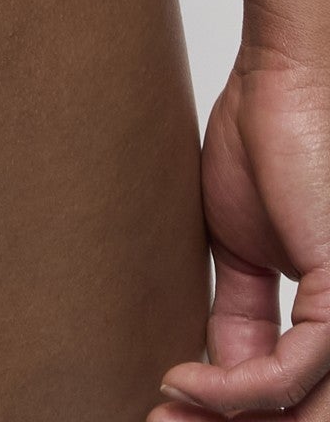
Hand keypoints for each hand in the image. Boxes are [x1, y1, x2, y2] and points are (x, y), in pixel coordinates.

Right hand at [152, 43, 329, 419]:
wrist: (283, 86)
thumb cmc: (270, 147)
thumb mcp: (246, 252)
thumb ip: (243, 320)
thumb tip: (213, 378)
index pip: (300, 399)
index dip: (240, 421)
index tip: (172, 417)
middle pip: (306, 415)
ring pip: (307, 414)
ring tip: (166, 415)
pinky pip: (289, 372)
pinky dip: (231, 389)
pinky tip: (183, 380)